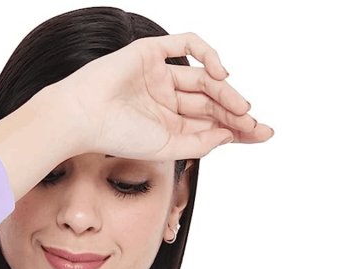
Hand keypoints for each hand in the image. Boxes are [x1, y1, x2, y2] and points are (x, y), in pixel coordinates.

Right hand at [53, 32, 272, 160]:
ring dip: (226, 90)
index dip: (236, 127)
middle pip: (211, 101)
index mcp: (165, 124)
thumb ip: (200, 142)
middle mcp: (165, 99)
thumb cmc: (116, 136)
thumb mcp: (167, 147)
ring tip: (241, 107)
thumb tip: (231, 134)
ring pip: (204, 78)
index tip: (261, 134)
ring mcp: (159, 75)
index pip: (209, 123)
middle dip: (235, 111)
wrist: (83, 116)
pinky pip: (188, 44)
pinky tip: (221, 71)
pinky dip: (208, 54)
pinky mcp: (152, 52)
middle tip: (255, 122)